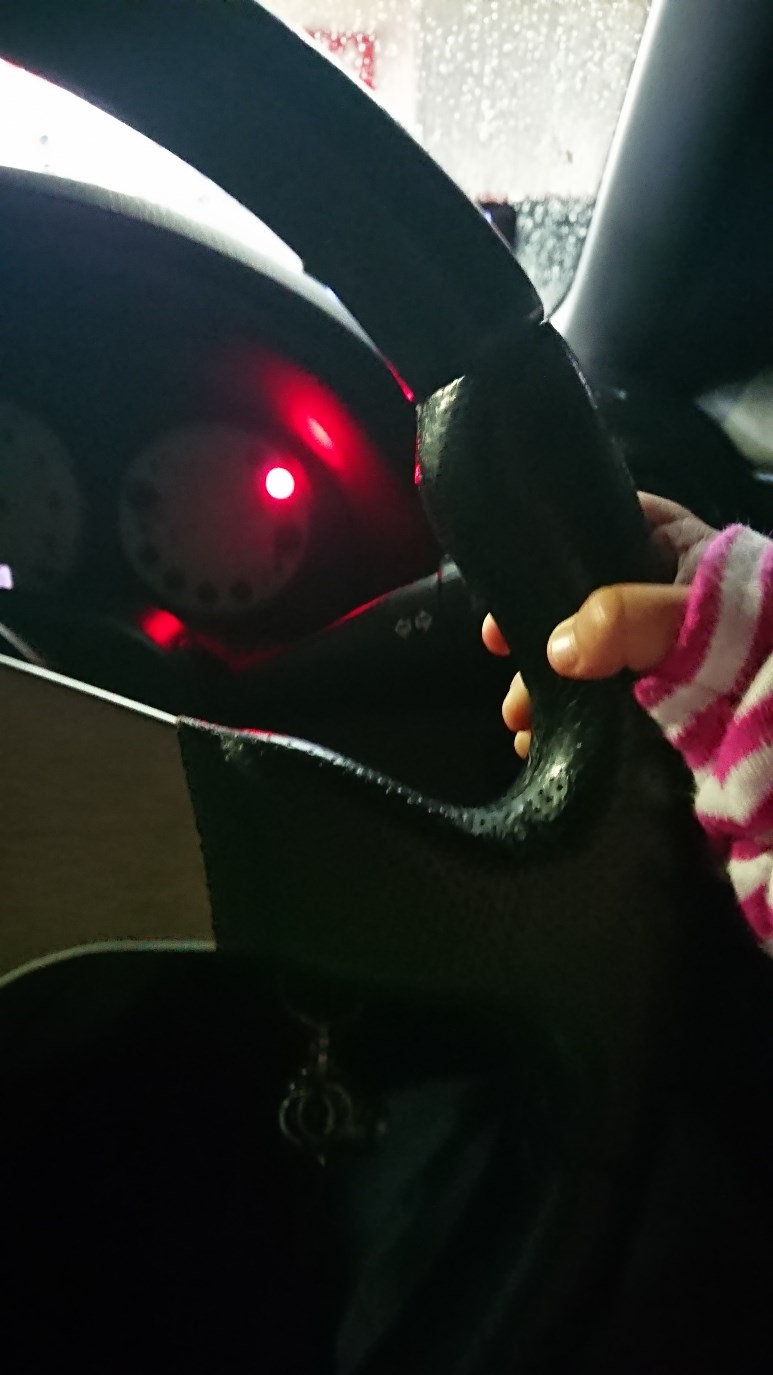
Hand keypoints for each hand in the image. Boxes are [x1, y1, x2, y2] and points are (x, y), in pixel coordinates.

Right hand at [482, 493, 715, 757]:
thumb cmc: (754, 642)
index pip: (606, 523)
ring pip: (587, 658)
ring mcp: (661, 653)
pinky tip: (541, 743)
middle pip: (581, 601)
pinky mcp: (663, 703)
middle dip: (539, 635)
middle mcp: (661, 595)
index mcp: (675, 548)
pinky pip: (603, 704)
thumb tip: (556, 653)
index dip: (553, 547)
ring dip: (546, 687)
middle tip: (503, 658)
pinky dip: (570, 722)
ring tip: (521, 722)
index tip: (511, 585)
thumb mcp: (687, 615)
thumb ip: (621, 618)